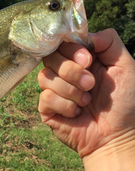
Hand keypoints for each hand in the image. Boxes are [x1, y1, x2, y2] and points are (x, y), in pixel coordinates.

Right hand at [38, 29, 134, 157]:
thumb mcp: (125, 66)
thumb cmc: (125, 103)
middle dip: (72, 71)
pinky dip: (65, 105)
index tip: (88, 60)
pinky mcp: (47, 109)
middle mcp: (65, 71)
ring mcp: (55, 90)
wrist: (118, 136)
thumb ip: (110, 42)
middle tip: (91, 84)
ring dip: (71, 90)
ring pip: (45, 76)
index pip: (63, 42)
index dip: (72, 49)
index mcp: (82, 59)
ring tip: (87, 101)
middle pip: (51, 56)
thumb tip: (86, 34)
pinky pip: (46, 97)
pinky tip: (77, 113)